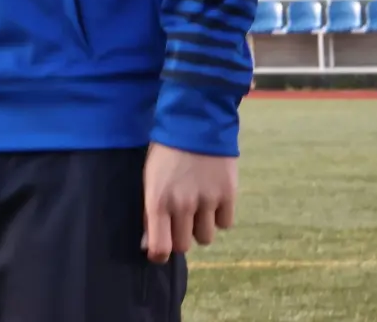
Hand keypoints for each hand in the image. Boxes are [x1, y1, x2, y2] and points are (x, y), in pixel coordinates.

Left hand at [142, 142, 237, 262]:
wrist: (196, 121)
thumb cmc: (166, 150)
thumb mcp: (150, 177)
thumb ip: (149, 211)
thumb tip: (147, 245)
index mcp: (158, 200)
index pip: (160, 247)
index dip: (158, 255)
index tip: (159, 252)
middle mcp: (183, 204)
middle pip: (183, 245)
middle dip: (179, 236)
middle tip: (178, 219)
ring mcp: (207, 201)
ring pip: (205, 238)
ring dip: (200, 227)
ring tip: (197, 206)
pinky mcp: (228, 195)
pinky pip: (225, 224)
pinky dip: (219, 217)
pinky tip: (213, 199)